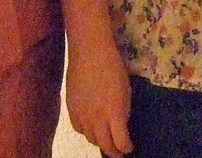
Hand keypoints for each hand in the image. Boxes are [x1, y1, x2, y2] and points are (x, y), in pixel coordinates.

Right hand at [65, 39, 133, 157]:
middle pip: (104, 145)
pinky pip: (79, 129)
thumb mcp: (126, 90)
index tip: (130, 148)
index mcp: (113, 113)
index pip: (119, 142)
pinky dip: (87, 132)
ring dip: (100, 142)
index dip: (125, 148)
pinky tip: (92, 128)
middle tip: (120, 152)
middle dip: (114, 151)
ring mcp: (81, 115)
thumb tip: (121, 124)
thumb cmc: (113, 67)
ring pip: (90, 138)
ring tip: (107, 140)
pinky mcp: (71, 110)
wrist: (89, 53)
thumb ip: (123, 110)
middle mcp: (96, 119)